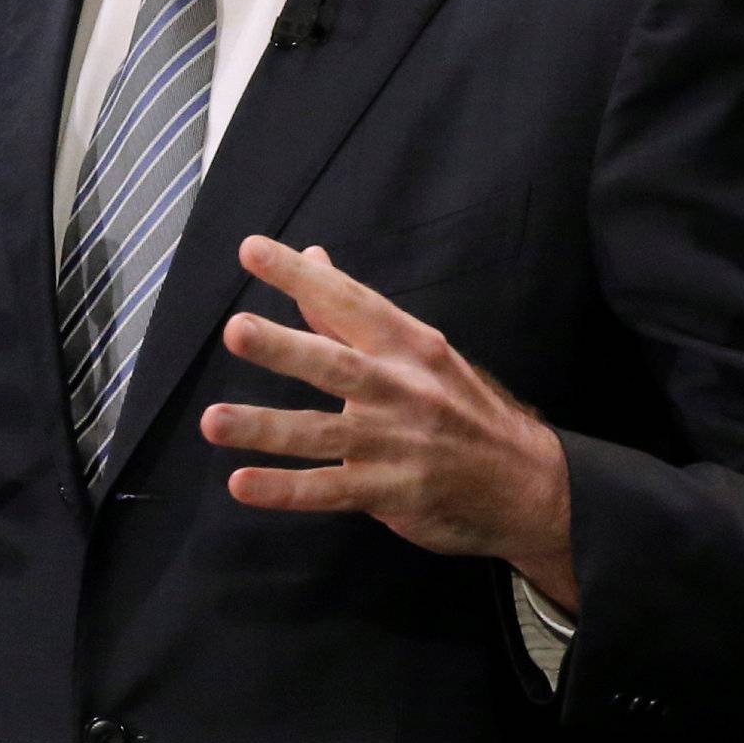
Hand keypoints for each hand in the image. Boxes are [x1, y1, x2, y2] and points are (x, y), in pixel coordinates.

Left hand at [201, 234, 578, 612]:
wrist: (531, 486)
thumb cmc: (464, 411)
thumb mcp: (422, 354)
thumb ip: (354, 315)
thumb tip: (312, 258)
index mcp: (410, 346)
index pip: (350, 302)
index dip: (301, 276)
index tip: (253, 250)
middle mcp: (402, 390)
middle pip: (335, 365)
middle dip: (284, 348)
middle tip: (235, 330)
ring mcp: (396, 444)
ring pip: (321, 433)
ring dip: (265, 427)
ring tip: (212, 420)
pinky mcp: (391, 493)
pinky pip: (329, 490)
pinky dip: (285, 489)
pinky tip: (241, 484)